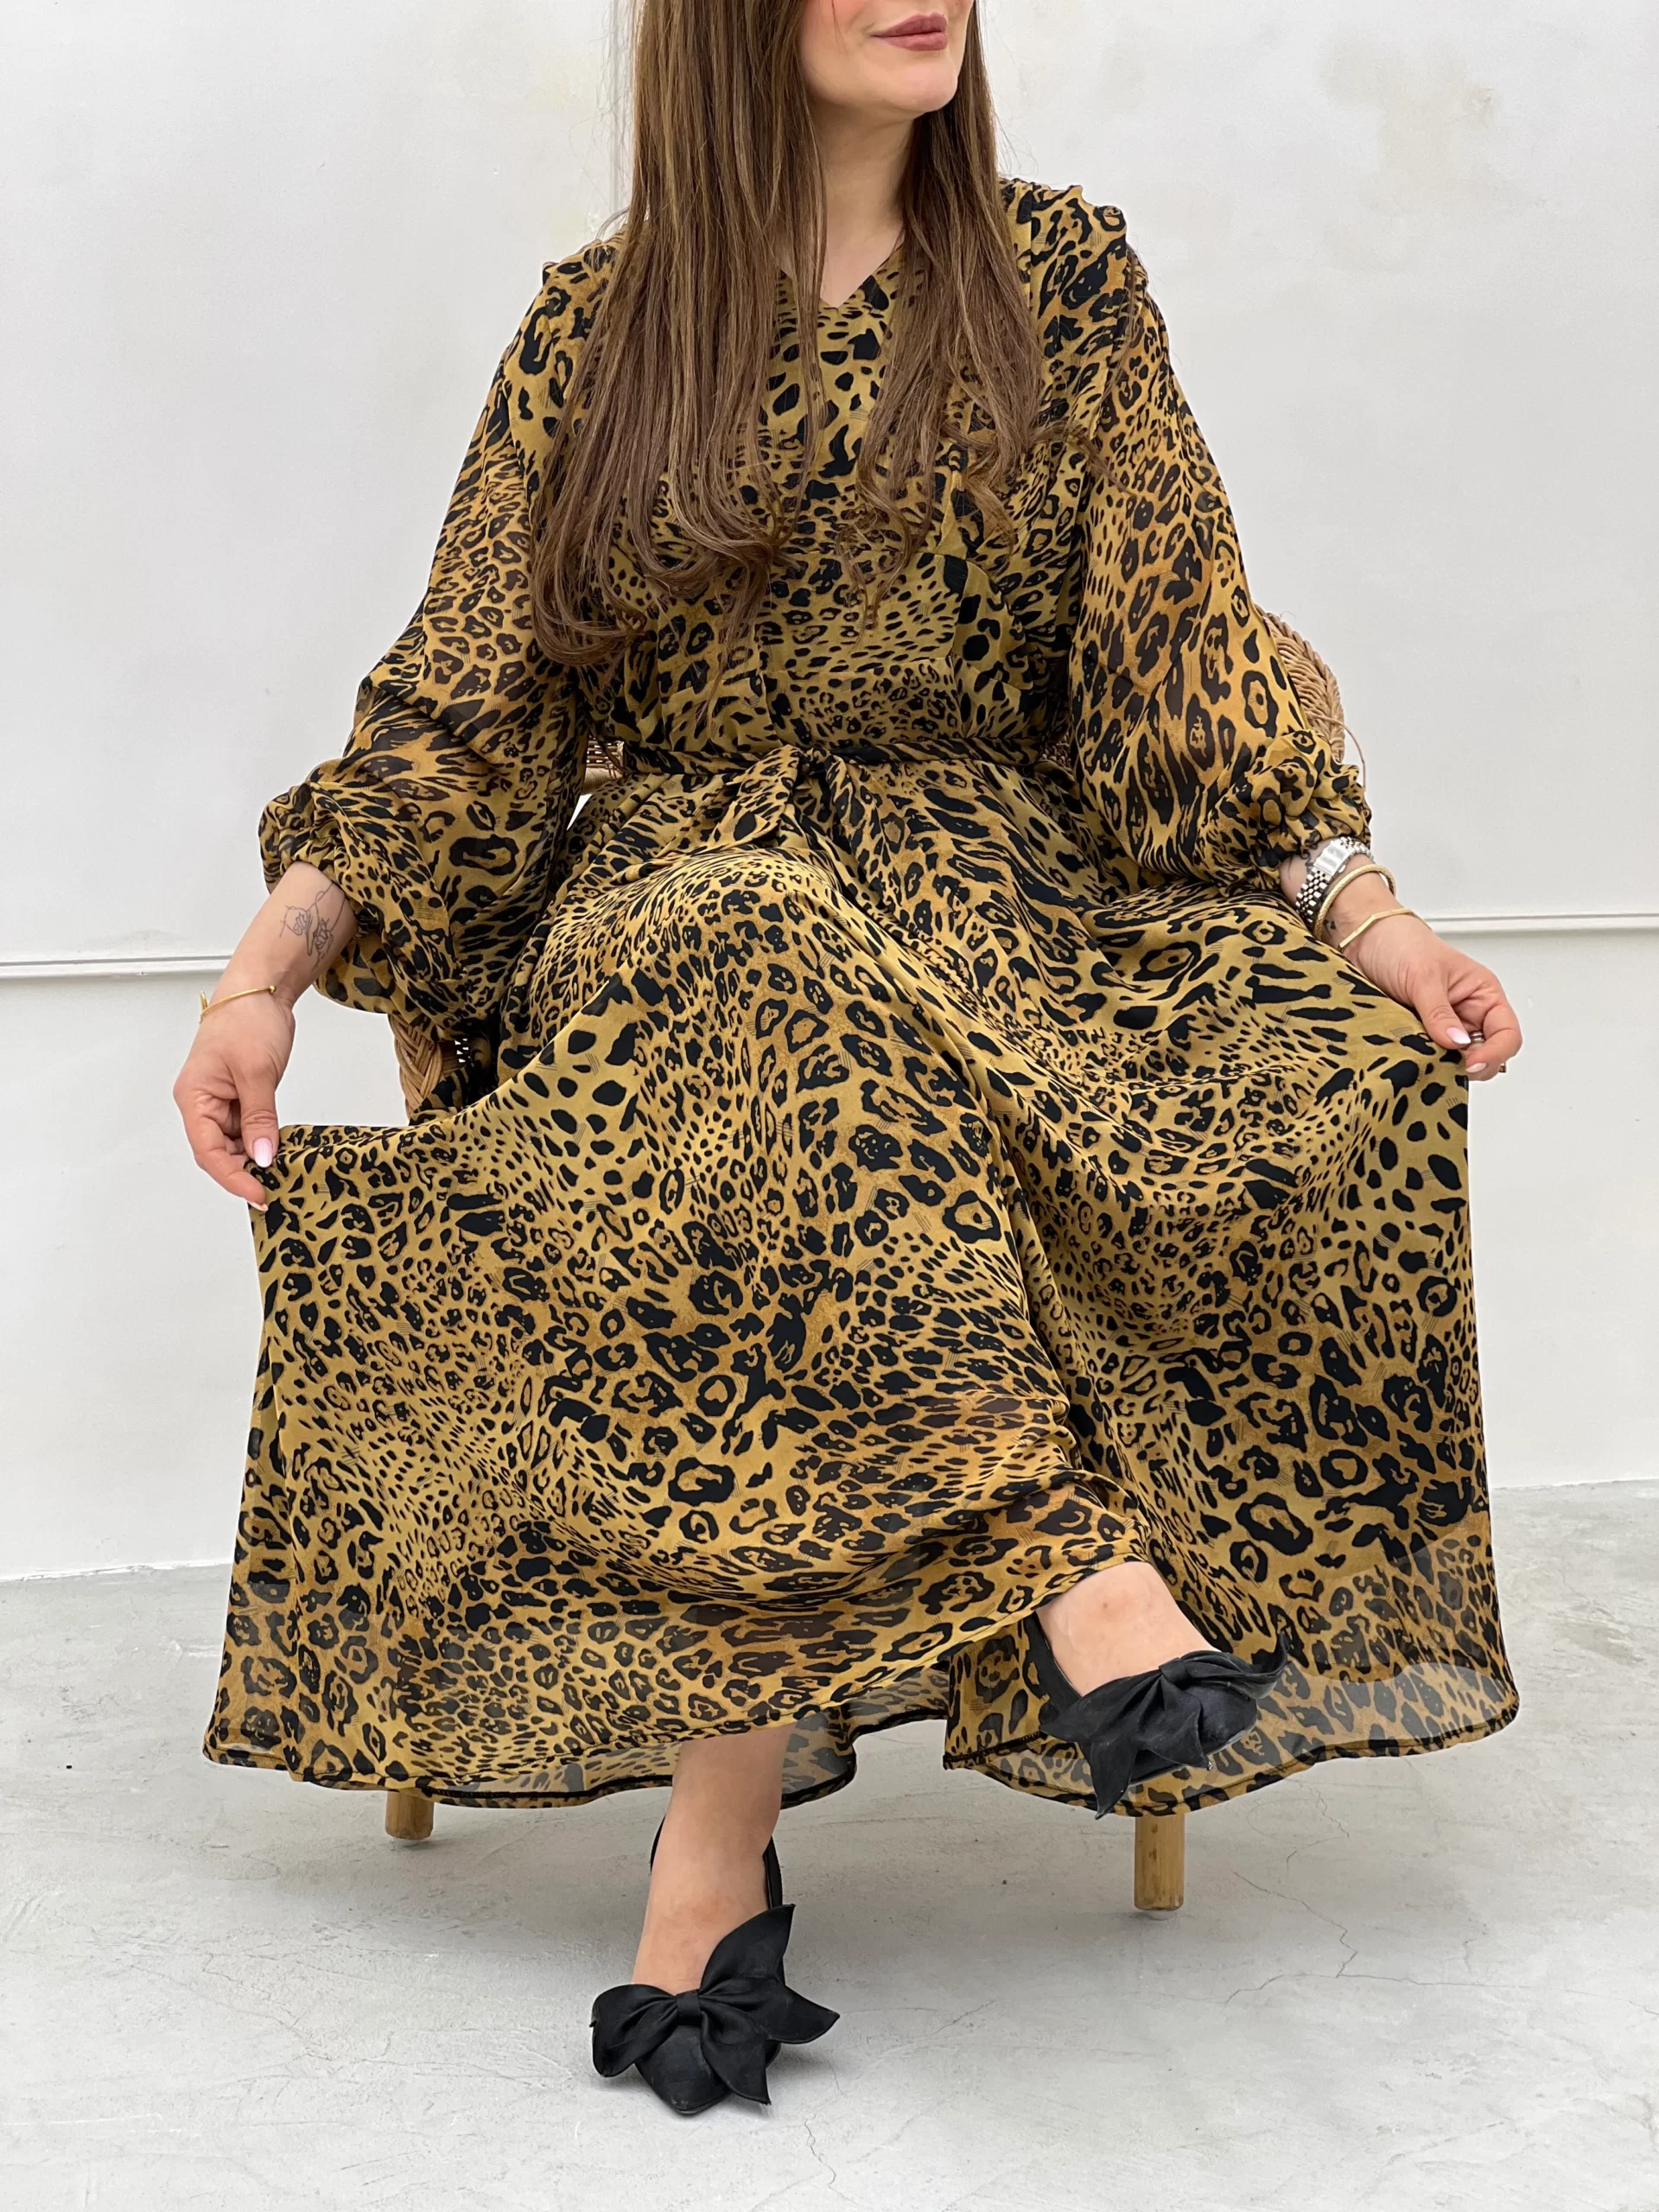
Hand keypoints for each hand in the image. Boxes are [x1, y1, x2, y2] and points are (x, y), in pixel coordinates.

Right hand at [173, 990, 296, 1206]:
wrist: (259, 991)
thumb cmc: (246, 1019)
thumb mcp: (257, 1072)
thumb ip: (260, 1118)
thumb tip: (263, 1155)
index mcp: (194, 1097)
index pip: (208, 1151)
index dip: (232, 1177)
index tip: (258, 1193)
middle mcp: (202, 1102)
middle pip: (217, 1152)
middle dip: (244, 1171)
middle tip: (274, 1187)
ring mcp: (221, 1100)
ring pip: (233, 1143)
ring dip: (254, 1156)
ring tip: (281, 1170)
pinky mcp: (239, 1096)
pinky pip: (247, 1128)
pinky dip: (262, 1139)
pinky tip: (279, 1148)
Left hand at [1323, 883, 1521, 1081]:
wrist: (1363, 940)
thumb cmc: (1400, 944)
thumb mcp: (1424, 976)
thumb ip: (1440, 1013)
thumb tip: (1457, 1043)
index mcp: (1482, 994)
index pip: (1506, 1034)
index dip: (1495, 1054)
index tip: (1470, 1064)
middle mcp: (1467, 1013)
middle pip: (1484, 1054)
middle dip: (1469, 1065)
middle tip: (1446, 1067)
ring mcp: (1442, 1027)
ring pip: (1454, 1061)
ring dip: (1443, 1066)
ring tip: (1425, 1058)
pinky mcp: (1418, 1036)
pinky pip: (1427, 1058)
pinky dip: (1422, 1063)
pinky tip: (1411, 1059)